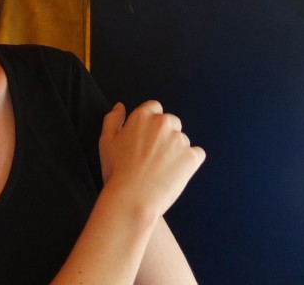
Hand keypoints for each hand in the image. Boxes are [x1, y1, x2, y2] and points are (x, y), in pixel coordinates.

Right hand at [98, 101, 204, 219]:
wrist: (133, 198)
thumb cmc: (116, 170)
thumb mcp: (106, 141)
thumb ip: (112, 119)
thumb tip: (120, 106)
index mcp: (142, 116)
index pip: (154, 107)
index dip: (150, 122)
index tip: (146, 137)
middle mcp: (162, 123)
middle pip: (171, 121)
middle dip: (165, 134)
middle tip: (154, 155)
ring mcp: (179, 140)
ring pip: (182, 139)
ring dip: (176, 149)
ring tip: (162, 168)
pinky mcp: (192, 157)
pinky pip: (197, 154)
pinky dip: (190, 161)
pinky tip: (176, 172)